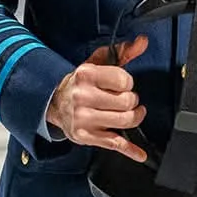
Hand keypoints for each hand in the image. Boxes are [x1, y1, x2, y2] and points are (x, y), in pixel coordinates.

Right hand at [46, 36, 149, 161]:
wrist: (53, 101)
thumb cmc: (81, 82)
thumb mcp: (98, 62)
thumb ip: (123, 52)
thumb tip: (142, 41)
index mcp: (86, 76)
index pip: (124, 80)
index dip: (128, 83)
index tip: (121, 85)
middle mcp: (83, 97)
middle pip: (128, 102)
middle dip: (132, 100)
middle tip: (124, 99)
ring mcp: (83, 119)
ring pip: (126, 121)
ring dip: (134, 117)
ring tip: (130, 113)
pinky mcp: (85, 136)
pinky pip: (114, 144)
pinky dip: (129, 150)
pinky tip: (139, 154)